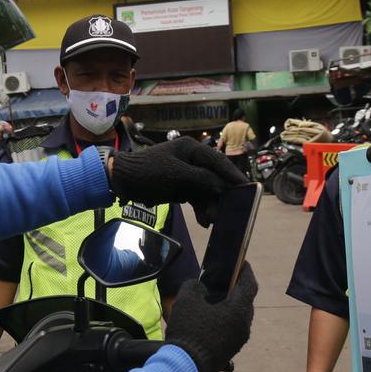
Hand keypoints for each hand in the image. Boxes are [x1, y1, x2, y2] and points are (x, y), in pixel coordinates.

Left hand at [109, 138, 247, 224]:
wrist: (122, 181)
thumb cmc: (148, 172)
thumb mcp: (176, 175)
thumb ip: (202, 179)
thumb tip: (221, 186)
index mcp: (192, 149)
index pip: (218, 161)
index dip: (233, 175)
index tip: (248, 188)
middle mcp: (192, 160)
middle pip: (214, 178)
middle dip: (220, 196)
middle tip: (227, 212)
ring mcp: (186, 174)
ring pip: (206, 191)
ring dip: (210, 206)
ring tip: (211, 220)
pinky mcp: (179, 187)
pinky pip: (196, 198)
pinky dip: (200, 209)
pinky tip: (204, 221)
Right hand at [164, 263, 257, 371]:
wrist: (185, 367)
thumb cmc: (188, 330)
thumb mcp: (187, 299)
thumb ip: (195, 286)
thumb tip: (200, 288)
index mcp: (239, 310)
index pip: (250, 285)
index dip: (246, 272)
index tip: (242, 263)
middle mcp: (244, 325)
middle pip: (246, 302)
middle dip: (238, 289)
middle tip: (226, 280)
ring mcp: (239, 340)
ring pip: (239, 317)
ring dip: (230, 306)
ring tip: (215, 299)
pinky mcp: (231, 350)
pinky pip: (232, 329)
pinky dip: (226, 320)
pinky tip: (210, 318)